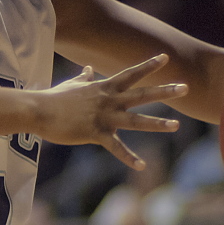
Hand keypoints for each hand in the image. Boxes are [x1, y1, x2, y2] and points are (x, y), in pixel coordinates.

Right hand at [29, 54, 186, 168]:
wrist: (38, 110)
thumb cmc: (53, 98)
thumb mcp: (71, 85)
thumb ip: (84, 78)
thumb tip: (88, 69)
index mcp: (104, 88)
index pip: (130, 74)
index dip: (148, 66)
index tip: (166, 58)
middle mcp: (108, 101)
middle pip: (142, 95)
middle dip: (165, 92)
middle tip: (185, 87)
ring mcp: (103, 117)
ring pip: (136, 120)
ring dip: (157, 123)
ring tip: (176, 125)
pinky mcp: (95, 134)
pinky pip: (116, 148)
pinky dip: (129, 158)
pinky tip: (142, 166)